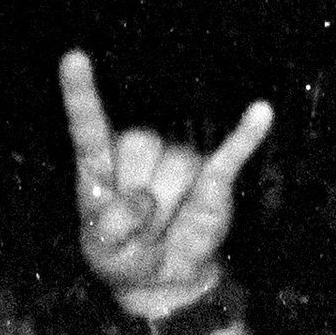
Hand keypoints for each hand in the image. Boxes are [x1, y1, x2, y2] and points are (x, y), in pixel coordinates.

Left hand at [59, 50, 273, 320]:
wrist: (166, 278)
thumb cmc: (125, 256)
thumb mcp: (102, 253)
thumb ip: (108, 229)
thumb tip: (139, 203)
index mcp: (100, 165)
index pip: (89, 125)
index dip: (81, 93)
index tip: (74, 57)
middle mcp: (140, 152)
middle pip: (139, 145)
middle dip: (137, 196)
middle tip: (139, 229)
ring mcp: (181, 160)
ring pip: (176, 165)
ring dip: (169, 207)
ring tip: (164, 227)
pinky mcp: (215, 176)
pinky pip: (232, 152)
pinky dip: (247, 134)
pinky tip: (261, 112)